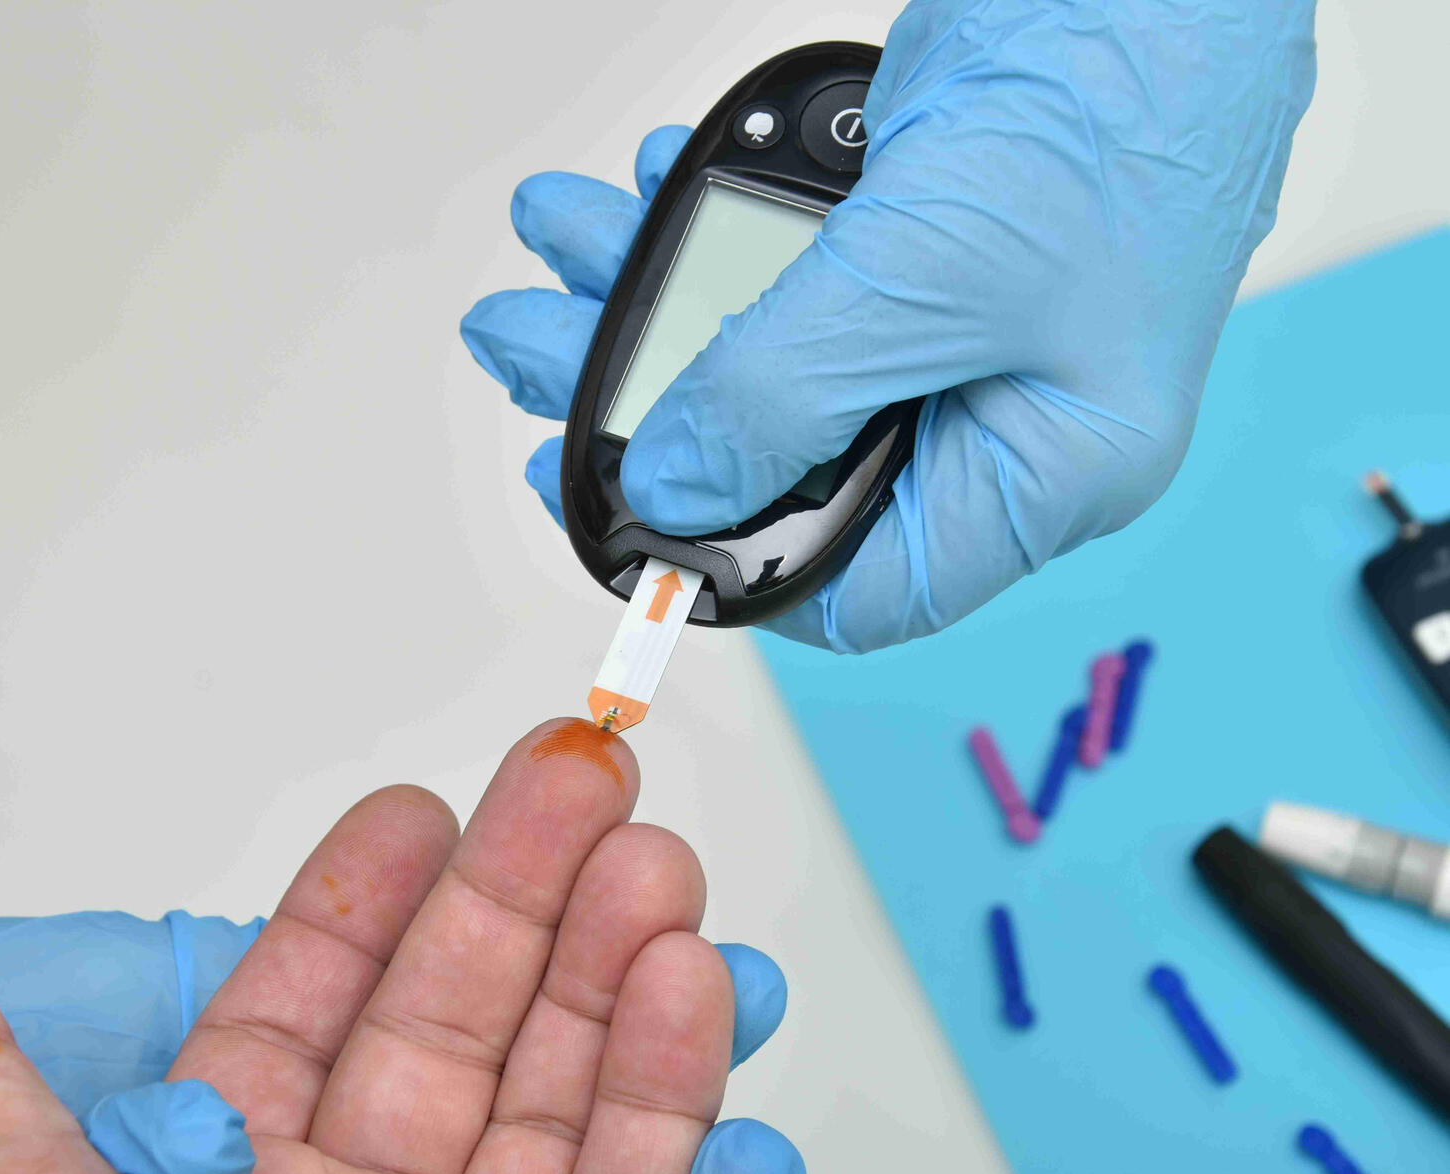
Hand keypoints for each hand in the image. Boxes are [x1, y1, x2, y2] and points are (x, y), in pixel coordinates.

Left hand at [0, 720, 799, 1173]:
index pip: (308, 1014)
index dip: (368, 902)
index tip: (419, 810)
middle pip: (460, 1020)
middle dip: (525, 888)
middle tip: (576, 777)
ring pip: (561, 1087)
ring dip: (614, 966)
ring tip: (649, 863)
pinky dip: (669, 1087)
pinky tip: (686, 988)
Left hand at [463, 0, 1315, 652]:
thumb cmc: (1122, 109)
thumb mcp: (930, 274)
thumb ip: (785, 393)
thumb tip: (671, 485)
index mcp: (1042, 473)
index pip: (854, 584)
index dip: (715, 560)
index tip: (604, 504)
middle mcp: (993, 420)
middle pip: (780, 462)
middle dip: (644, 399)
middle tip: (531, 347)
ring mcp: (951, 334)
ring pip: (767, 359)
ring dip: (653, 296)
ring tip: (561, 235)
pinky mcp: (915, 253)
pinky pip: (785, 275)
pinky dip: (709, 235)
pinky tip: (646, 190)